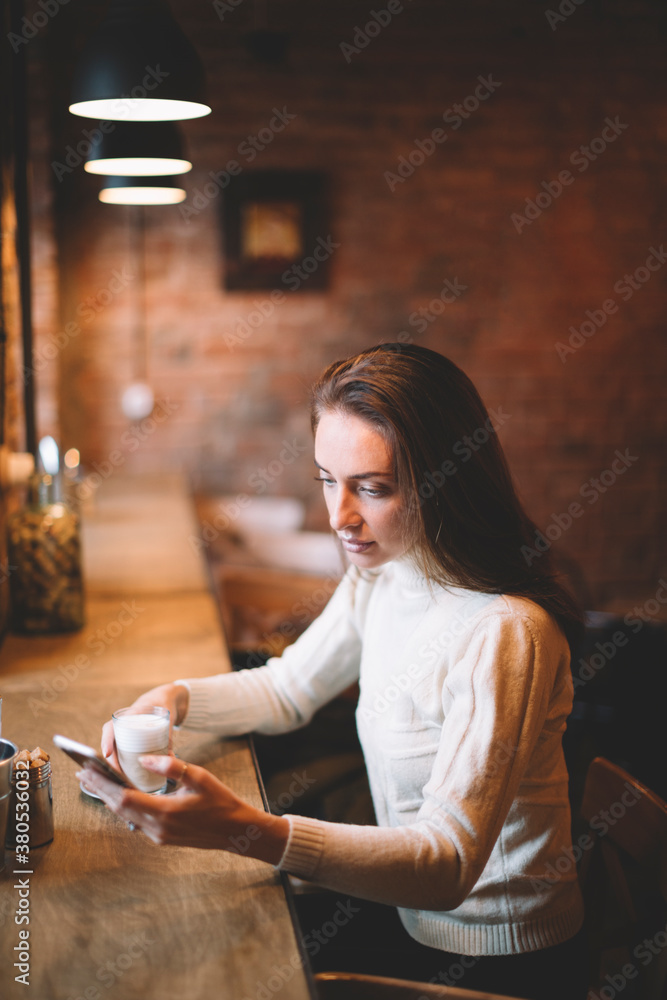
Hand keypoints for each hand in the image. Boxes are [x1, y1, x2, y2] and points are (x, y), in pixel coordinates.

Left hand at [76, 755, 289, 864]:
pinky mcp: (162, 837)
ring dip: (109, 798)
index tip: (86, 771)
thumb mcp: (199, 777)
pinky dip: (123, 807)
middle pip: (119, 808)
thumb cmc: (221, 802)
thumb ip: (171, 766)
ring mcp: (159, 836)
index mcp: (165, 812)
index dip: (103, 784)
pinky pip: (136, 821)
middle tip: (82, 773)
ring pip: (125, 816)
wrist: (236, 831)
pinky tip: (119, 796)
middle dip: (99, 789)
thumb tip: (145, 758)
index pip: (123, 797)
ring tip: (94, 782)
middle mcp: (157, 828)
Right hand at [101, 683, 189, 769]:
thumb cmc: (164, 704)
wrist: (166, 698)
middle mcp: (123, 725)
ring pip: (115, 750)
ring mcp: (126, 733)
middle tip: (118, 775)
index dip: (106, 741)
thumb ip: (168, 738)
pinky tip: (127, 775)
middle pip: (110, 744)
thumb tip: (170, 759)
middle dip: (111, 761)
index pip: (111, 728)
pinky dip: (123, 763)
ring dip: (116, 764)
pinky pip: (123, 752)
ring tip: (122, 779)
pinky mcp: (131, 740)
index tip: (107, 754)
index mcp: (129, 715)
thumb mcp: (167, 718)